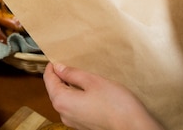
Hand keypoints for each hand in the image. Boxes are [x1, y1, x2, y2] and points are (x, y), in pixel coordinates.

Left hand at [43, 63, 163, 129]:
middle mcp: (64, 114)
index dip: (52, 67)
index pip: (48, 80)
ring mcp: (74, 122)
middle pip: (55, 91)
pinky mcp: (84, 125)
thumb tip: (59, 67)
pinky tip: (87, 91)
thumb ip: (73, 74)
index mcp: (62, 101)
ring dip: (68, 87)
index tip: (56, 59)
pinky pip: (74, 108)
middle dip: (59, 77)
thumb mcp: (93, 81)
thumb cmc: (116, 105)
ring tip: (79, 75)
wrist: (134, 128)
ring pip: (65, 100)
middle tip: (68, 64)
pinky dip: (76, 97)